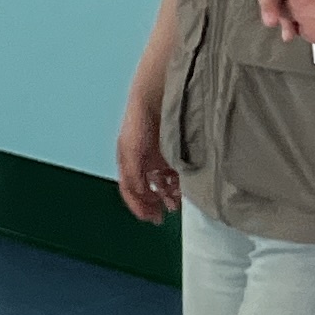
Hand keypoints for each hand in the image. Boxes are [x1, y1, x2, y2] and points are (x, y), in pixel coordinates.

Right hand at [113, 95, 178, 223]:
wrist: (156, 95)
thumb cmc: (139, 120)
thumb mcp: (129, 149)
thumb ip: (132, 174)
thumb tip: (141, 193)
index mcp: (128, 161)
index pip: (130, 190)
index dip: (138, 206)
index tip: (150, 218)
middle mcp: (142, 160)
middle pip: (146, 189)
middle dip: (154, 203)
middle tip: (163, 215)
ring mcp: (158, 155)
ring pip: (162, 182)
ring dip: (167, 195)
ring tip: (177, 204)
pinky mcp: (175, 150)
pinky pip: (176, 172)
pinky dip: (179, 183)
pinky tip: (185, 188)